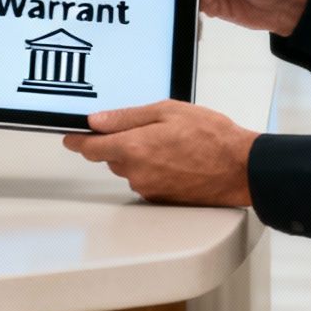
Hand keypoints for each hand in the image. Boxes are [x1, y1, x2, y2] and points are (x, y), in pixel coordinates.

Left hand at [61, 101, 256, 206]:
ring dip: (141, 156)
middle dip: (122, 143)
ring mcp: (149, 189)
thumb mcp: (168, 111)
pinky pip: (148, 180)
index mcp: (133, 148)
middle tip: (149, 129)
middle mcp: (136, 173)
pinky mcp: (161, 199)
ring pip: (131, 168)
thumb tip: (98, 121)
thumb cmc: (212, 137)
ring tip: (172, 143)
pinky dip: (156, 169)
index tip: (70, 137)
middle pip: (112, 157)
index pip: (91, 147)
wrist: (240, 168)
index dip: (77, 140)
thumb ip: (128, 117)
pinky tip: (178, 158)